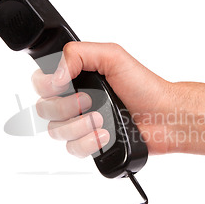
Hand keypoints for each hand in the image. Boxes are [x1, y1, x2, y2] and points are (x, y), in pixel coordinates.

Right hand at [31, 42, 173, 156]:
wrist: (164, 116)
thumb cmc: (143, 86)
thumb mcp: (112, 56)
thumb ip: (78, 54)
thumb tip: (55, 76)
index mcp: (76, 78)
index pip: (40, 82)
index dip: (46, 85)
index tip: (63, 84)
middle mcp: (74, 101)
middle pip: (43, 109)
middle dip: (65, 106)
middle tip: (89, 101)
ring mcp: (81, 124)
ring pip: (55, 131)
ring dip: (78, 125)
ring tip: (101, 119)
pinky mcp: (90, 144)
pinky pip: (72, 149)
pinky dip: (87, 143)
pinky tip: (105, 135)